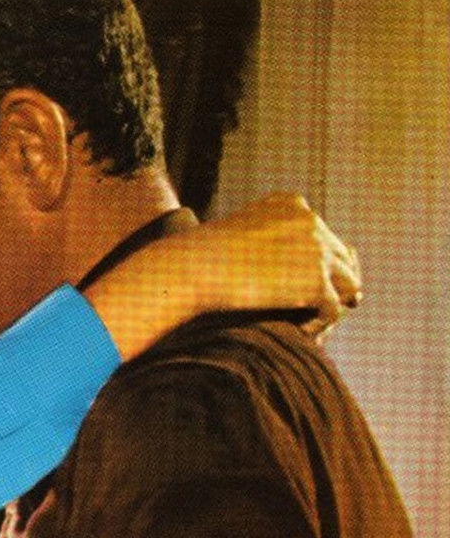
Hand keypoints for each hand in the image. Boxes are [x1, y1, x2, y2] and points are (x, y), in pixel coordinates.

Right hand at [193, 192, 361, 336]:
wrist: (190, 269)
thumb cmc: (202, 255)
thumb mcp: (239, 231)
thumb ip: (268, 236)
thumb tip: (288, 263)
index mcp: (293, 204)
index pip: (322, 234)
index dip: (317, 260)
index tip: (303, 282)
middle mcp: (311, 222)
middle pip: (341, 257)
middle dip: (334, 282)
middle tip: (322, 307)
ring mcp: (317, 251)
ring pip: (347, 283)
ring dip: (333, 303)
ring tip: (314, 321)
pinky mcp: (316, 282)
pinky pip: (332, 309)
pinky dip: (319, 324)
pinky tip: (300, 333)